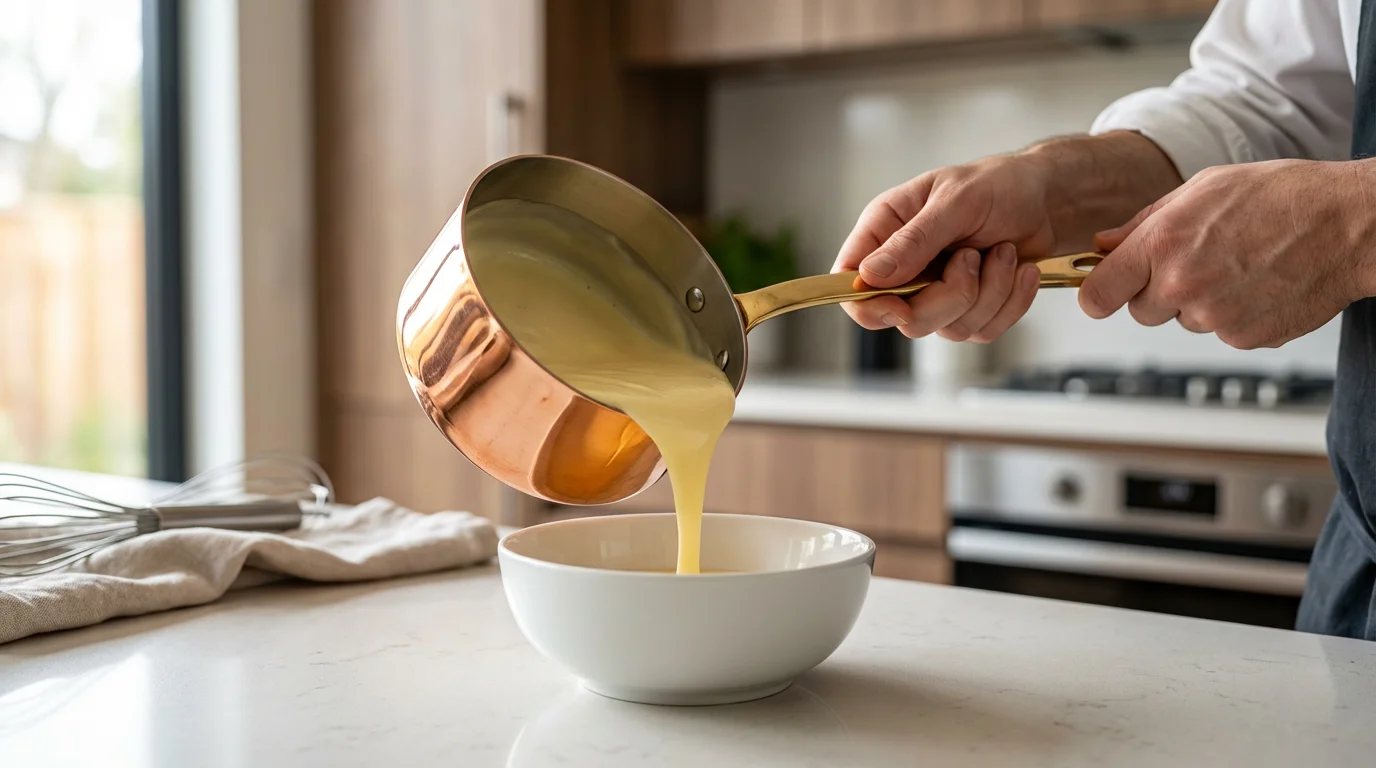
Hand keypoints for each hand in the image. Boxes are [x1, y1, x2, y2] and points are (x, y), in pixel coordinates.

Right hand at [831, 131, 1180, 342]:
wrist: (1047, 198)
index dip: (869, 305)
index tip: (902, 304)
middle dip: (951, 295)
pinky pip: (982, 330)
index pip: (850, 284)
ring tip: (1004, 253)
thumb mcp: (956, 201)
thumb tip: (868, 275)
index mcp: (885, 232)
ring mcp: (936, 292)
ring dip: (988, 293)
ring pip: (948, 329)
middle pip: (904, 319)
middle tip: (974, 256)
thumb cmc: (998, 185)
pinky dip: (1009, 303)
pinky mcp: (969, 308)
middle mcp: (904, 267)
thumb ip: (913, 240)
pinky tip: (1019, 270)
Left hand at [1080, 159, 1375, 348]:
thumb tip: (1104, 245)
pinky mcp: (1244, 338)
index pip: (1097, 296)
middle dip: (1158, 292)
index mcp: (1163, 244)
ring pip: (1184, 321)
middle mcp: (1183, 285)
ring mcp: (1214, 317)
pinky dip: (1235, 314)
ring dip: (1201, 301)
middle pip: (1141, 311)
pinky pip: (1222, 332)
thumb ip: (1144, 222)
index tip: (1104, 292)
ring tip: (1239, 264)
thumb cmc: (1282, 196)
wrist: (1350, 224)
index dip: (1098, 295)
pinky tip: (1260, 283)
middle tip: (1197, 261)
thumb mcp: (1203, 188)